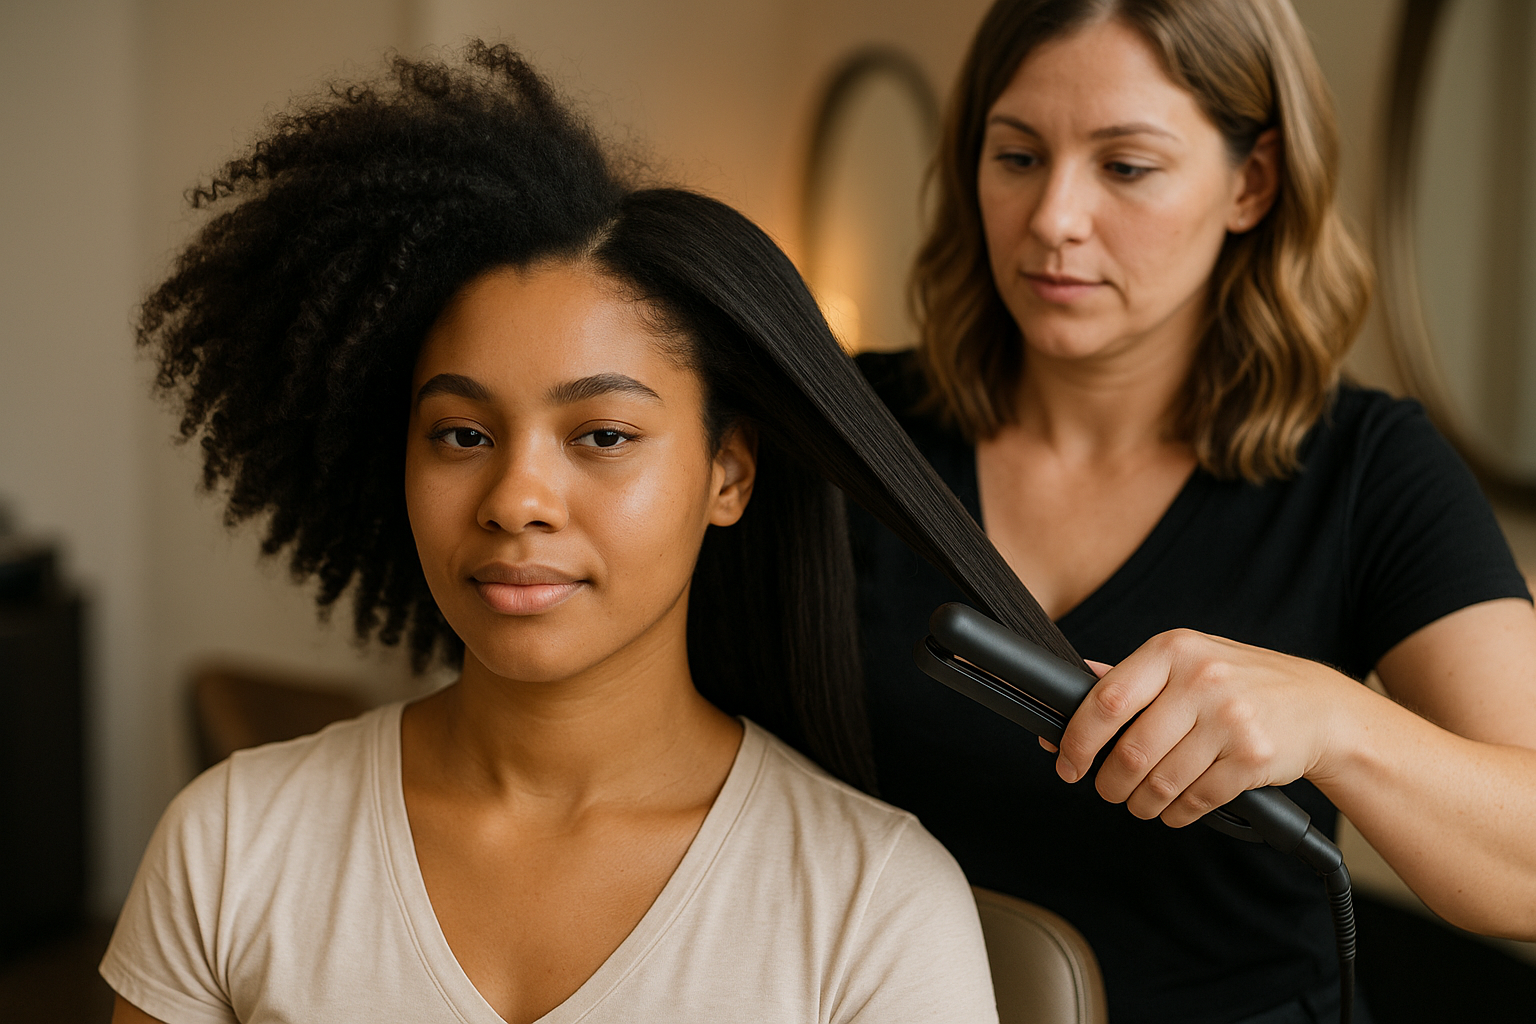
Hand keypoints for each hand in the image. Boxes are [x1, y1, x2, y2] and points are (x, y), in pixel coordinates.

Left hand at [1047, 630, 1361, 826]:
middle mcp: (1200, 679)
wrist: (1320, 706)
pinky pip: (1196, 800)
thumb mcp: (1187, 661)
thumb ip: (1133, 675)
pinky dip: (1177, 813)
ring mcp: (1230, 718)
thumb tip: (1076, 684)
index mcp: (1173, 650)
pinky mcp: (1253, 758)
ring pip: (1160, 782)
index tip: (1067, 763)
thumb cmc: (1240, 683)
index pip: (1106, 700)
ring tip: (1141, 803)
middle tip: (1108, 790)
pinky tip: (1176, 808)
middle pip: (1130, 752)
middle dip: (1109, 783)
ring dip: (1142, 804)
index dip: (1078, 740)